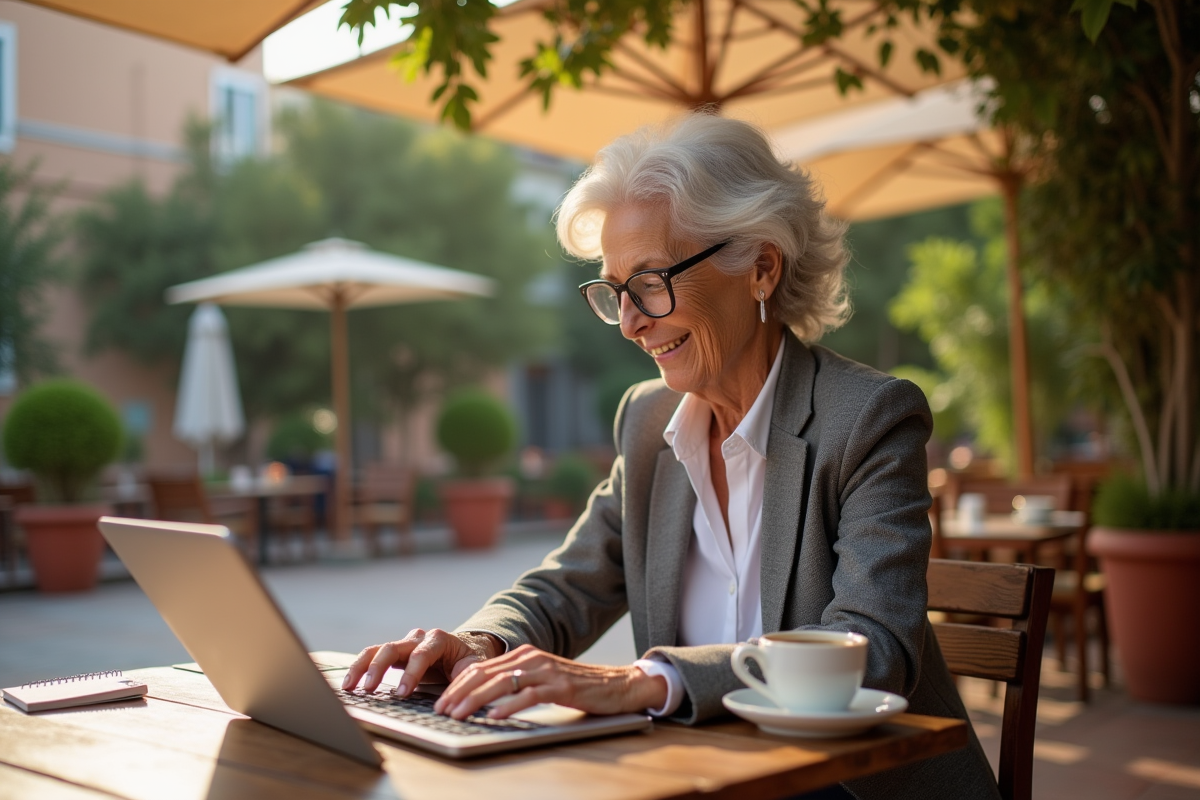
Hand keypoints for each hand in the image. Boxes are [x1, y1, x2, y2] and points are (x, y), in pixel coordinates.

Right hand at [341, 629, 501, 694]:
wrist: (465, 649)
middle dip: (379, 668)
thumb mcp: (474, 667)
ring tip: (349, 686)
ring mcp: (404, 644)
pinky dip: (360, 669)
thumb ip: (465, 678)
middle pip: (392, 647)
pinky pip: (373, 658)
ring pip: (377, 650)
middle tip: (369, 689)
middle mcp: (418, 638)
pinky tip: (350, 684)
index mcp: (439, 639)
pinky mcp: (395, 654)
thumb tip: (454, 700)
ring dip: (362, 667)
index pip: (421, 654)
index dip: (411, 673)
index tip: (402, 693)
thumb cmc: (470, 660)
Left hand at [433, 644, 667, 719]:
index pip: (480, 668)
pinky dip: (508, 706)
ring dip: (475, 700)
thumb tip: (483, 701)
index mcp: (523, 655)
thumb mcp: (540, 680)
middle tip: (441, 711)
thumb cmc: (576, 686)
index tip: (441, 703)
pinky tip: (494, 716)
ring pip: (501, 683)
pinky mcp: (560, 686)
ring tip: (458, 714)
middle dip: (458, 692)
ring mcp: (545, 670)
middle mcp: (531, 657)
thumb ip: (516, 684)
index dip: (457, 685)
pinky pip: (528, 695)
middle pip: (485, 673)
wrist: (616, 684)